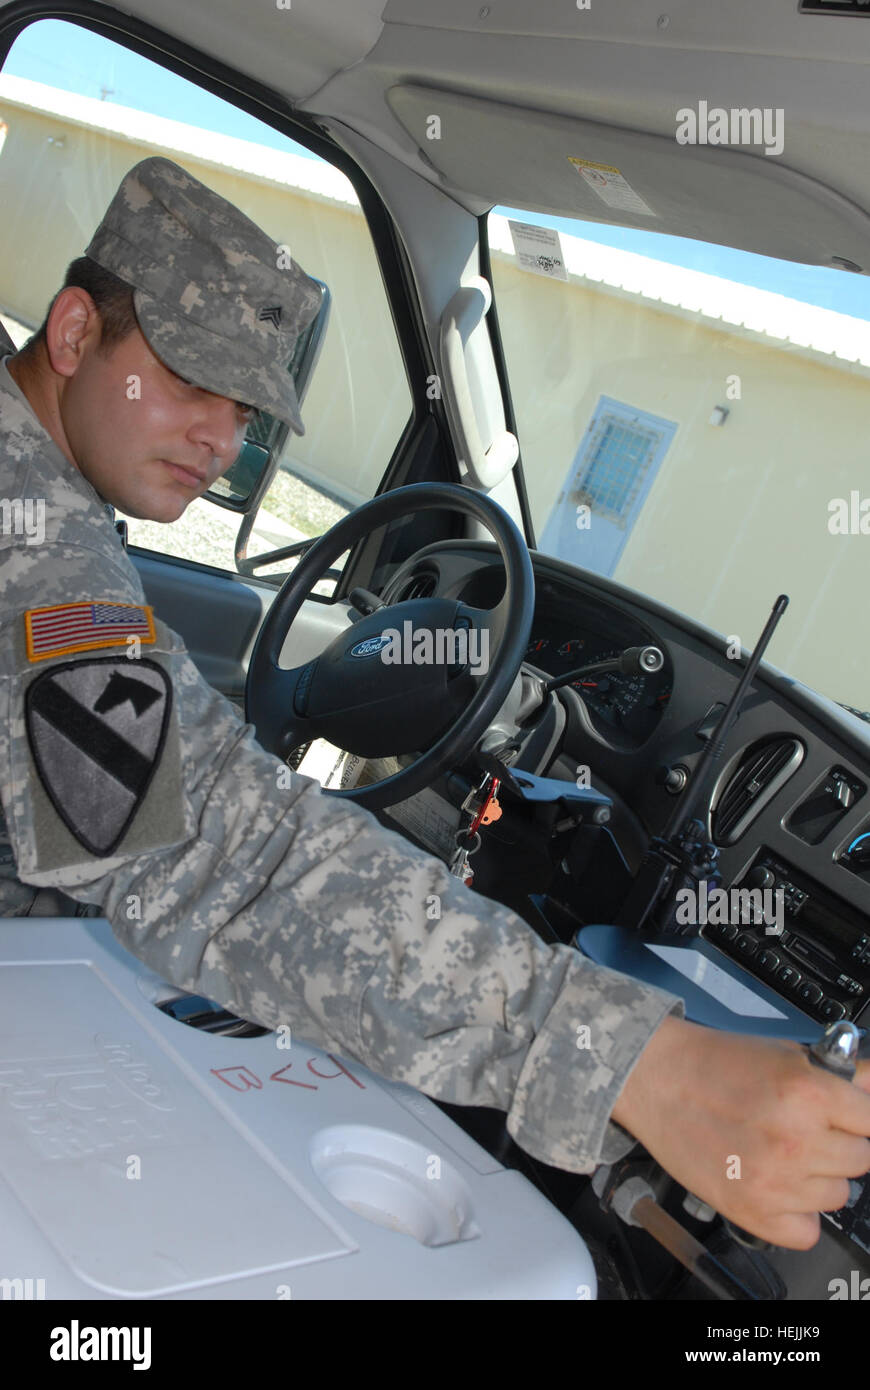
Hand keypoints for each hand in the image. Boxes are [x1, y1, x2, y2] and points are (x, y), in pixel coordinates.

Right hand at [610, 1016, 869, 1248]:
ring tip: (783, 1154)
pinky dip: (797, 1215)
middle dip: (838, 1143)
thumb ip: (844, 1074)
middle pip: (860, 1160)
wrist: (656, 1078)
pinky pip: (806, 1232)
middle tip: (806, 1130)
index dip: (857, 1116)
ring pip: (837, 1196)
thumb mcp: (787, 1054)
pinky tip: (777, 1185)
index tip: (845, 1116)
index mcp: (808, 1093)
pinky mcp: (752, 1211)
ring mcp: (775, 1181)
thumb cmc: (715, 1064)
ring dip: (817, 1178)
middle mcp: (796, 1139)